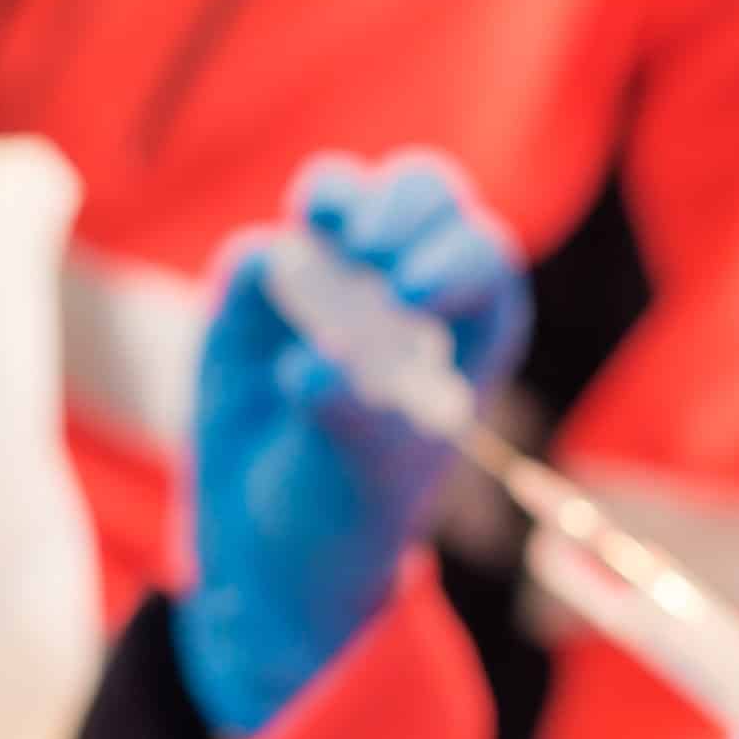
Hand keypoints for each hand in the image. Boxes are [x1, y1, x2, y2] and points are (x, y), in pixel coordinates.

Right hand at [174, 155, 530, 738]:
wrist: (265, 541)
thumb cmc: (348, 507)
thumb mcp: (365, 471)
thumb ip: (350, 413)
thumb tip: (318, 364)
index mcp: (468, 326)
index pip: (479, 258)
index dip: (451, 257)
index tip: (410, 295)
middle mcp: (404, 285)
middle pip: (421, 199)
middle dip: (400, 207)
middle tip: (370, 249)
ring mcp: (332, 280)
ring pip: (341, 197)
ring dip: (334, 198)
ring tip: (320, 227)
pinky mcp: (260, 293)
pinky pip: (263, 251)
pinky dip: (266, 260)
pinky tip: (268, 296)